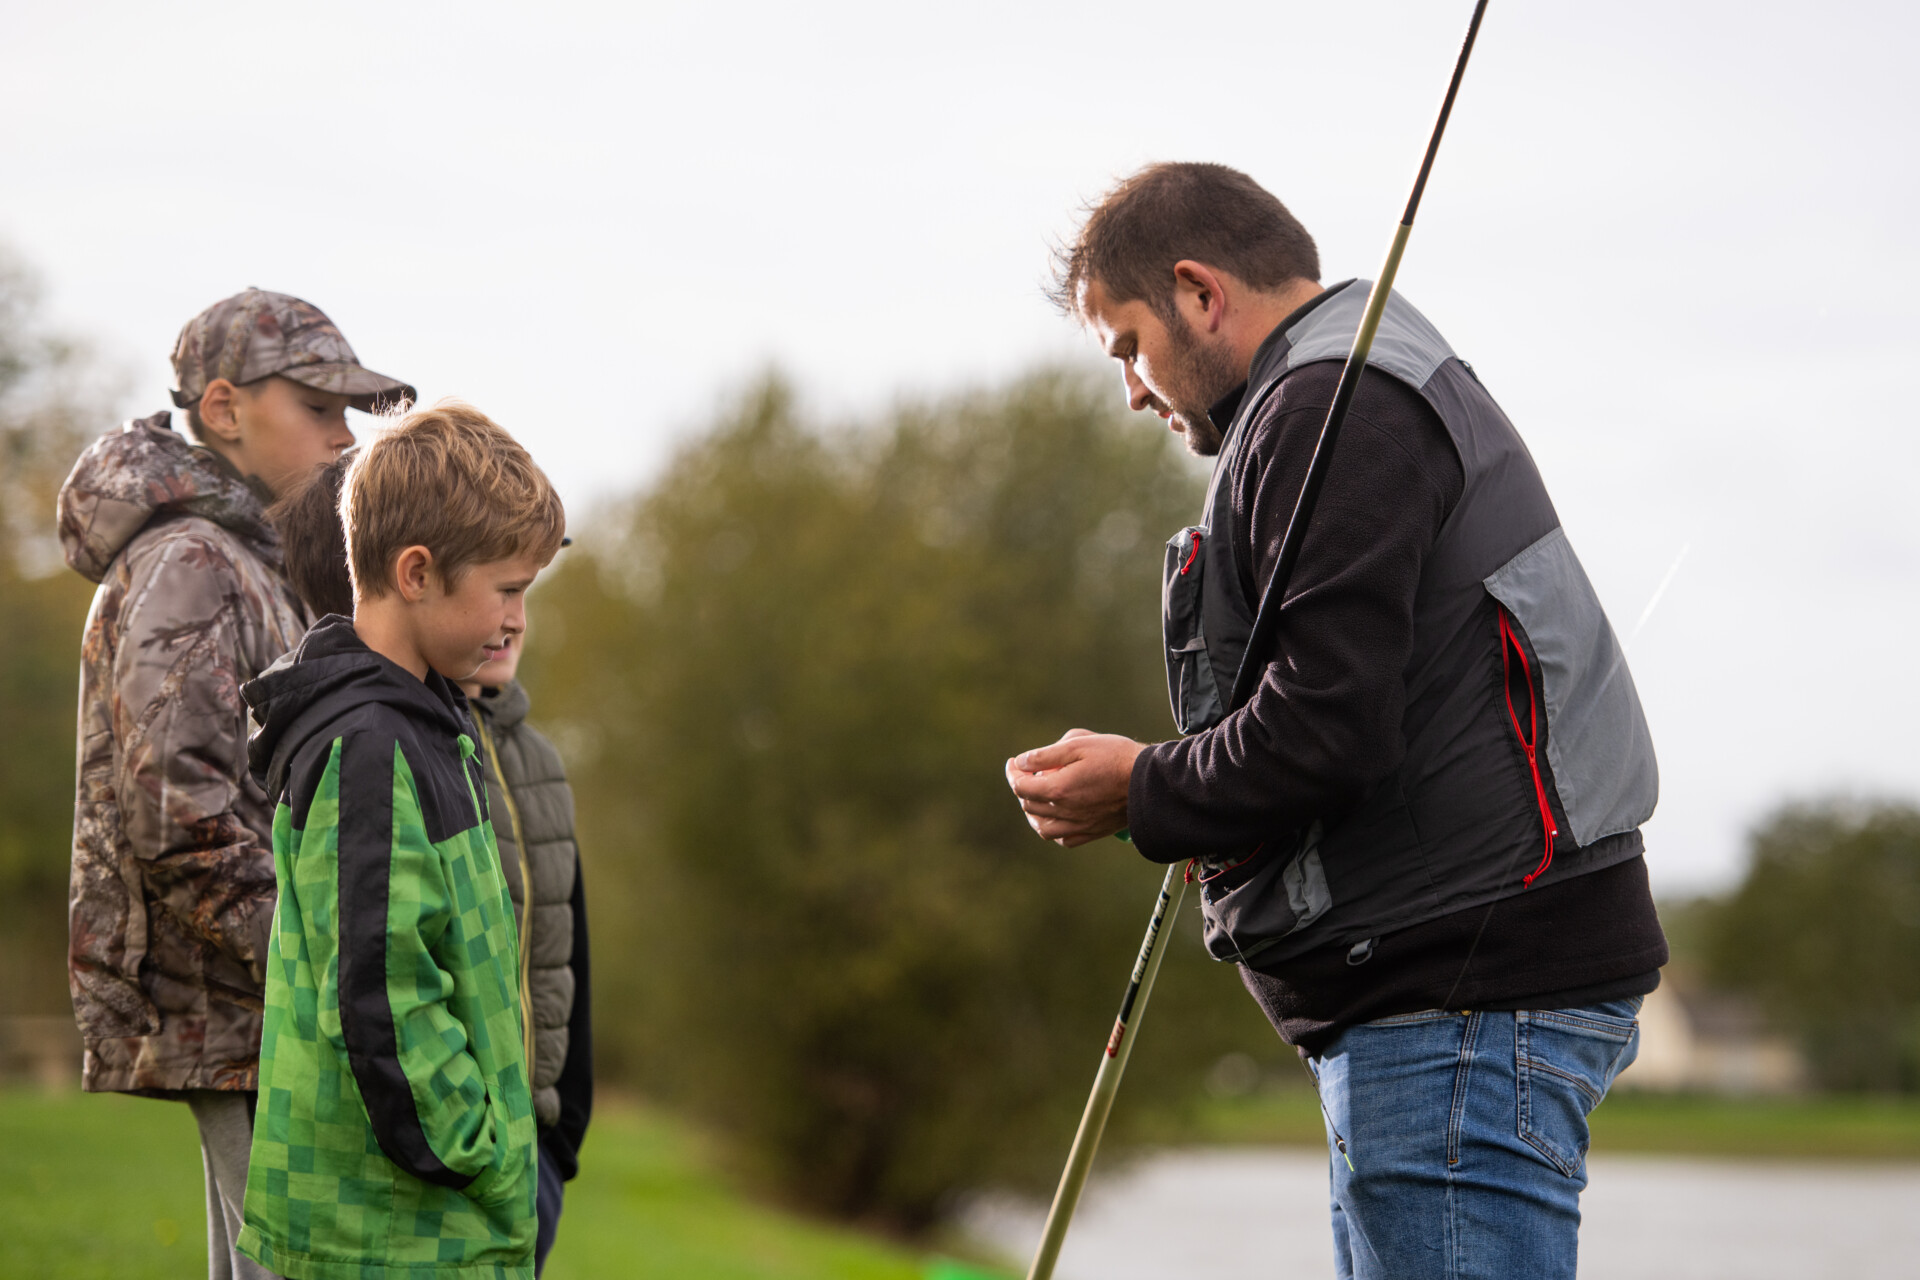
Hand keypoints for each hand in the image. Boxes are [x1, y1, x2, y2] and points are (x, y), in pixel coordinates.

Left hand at [1005, 728, 1146, 846]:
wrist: (1149, 781)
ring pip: (1042, 828)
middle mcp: (1065, 811)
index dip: (1013, 773)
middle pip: (1029, 805)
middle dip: (1022, 788)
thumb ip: (1045, 754)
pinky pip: (1064, 839)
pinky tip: (1056, 817)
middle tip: (1028, 773)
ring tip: (1036, 798)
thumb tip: (1023, 762)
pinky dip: (1054, 829)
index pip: (1021, 786)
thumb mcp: (1078, 743)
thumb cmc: (1116, 756)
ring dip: (1034, 813)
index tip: (1014, 762)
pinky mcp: (1092, 832)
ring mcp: (1078, 825)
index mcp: (1058, 789)